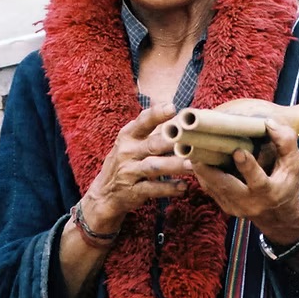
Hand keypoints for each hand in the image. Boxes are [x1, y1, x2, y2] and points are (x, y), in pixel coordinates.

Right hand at [81, 103, 191, 231]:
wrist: (104, 193)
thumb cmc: (125, 162)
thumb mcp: (130, 141)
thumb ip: (149, 126)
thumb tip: (170, 104)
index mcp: (128, 136)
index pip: (142, 122)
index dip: (156, 114)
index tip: (172, 108)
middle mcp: (127, 152)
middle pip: (152, 144)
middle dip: (173, 141)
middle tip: (194, 139)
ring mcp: (129, 172)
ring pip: (154, 167)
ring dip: (174, 165)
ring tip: (192, 165)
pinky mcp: (133, 191)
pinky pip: (152, 189)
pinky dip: (168, 188)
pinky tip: (183, 187)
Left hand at [190, 118, 298, 245]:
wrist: (277, 216)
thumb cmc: (286, 184)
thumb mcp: (293, 165)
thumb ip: (286, 143)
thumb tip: (268, 123)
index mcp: (269, 192)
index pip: (257, 181)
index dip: (247, 166)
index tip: (238, 151)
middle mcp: (250, 202)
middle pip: (226, 187)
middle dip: (210, 170)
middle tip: (197, 152)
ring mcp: (234, 206)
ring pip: (212, 187)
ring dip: (201, 168)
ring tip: (192, 150)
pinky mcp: (224, 206)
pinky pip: (210, 188)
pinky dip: (203, 173)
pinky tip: (198, 158)